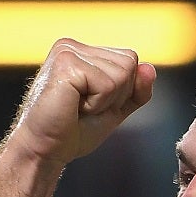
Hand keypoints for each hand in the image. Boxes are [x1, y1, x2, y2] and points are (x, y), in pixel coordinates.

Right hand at [6, 39, 156, 171]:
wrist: (45, 150)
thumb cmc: (73, 131)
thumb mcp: (115, 109)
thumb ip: (136, 90)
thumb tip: (150, 68)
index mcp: (82, 51)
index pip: (130, 60)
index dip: (122, 90)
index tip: (93, 104)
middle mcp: (73, 46)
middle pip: (130, 63)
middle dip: (116, 95)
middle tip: (84, 108)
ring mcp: (68, 51)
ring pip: (122, 73)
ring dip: (105, 100)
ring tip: (77, 107)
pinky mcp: (66, 63)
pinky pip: (108, 84)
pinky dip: (96, 103)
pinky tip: (73, 106)